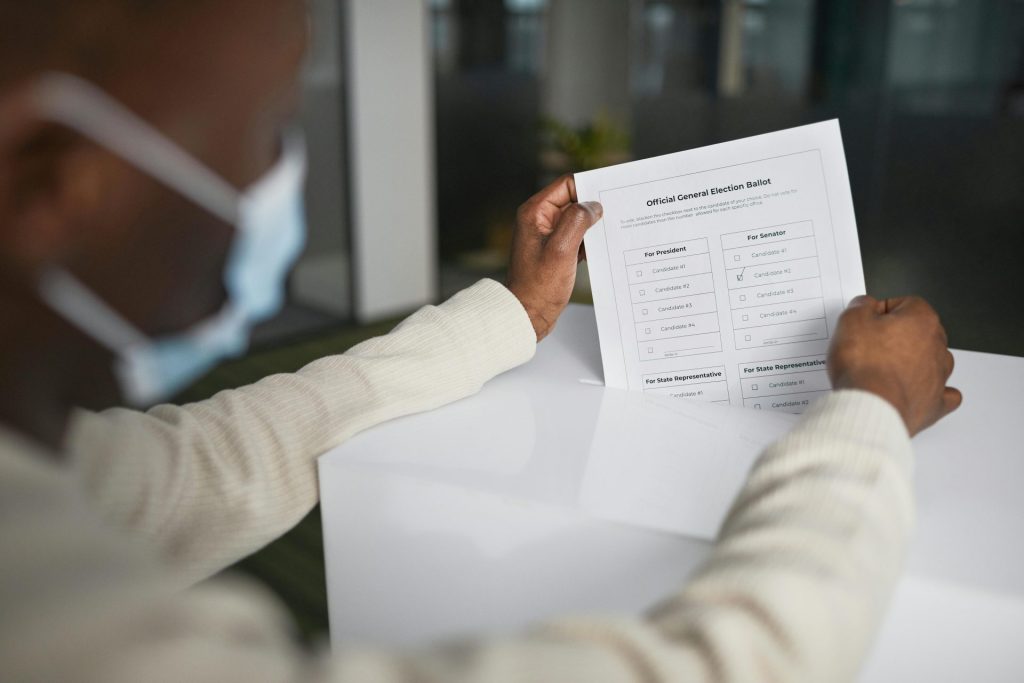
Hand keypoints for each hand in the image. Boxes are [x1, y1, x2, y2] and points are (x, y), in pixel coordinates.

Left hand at [507, 174, 602, 340]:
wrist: (527, 315)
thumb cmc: (538, 287)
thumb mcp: (561, 250)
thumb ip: (577, 221)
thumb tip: (593, 206)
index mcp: (535, 213)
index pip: (567, 185)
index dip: (589, 188)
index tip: (609, 196)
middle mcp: (540, 220)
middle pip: (574, 200)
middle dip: (594, 208)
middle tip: (616, 215)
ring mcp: (548, 236)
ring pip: (578, 220)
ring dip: (593, 226)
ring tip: (610, 234)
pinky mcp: (556, 251)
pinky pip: (577, 237)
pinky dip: (589, 241)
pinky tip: (600, 250)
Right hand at [828, 295, 961, 435]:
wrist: (870, 406)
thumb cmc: (865, 366)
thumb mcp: (851, 320)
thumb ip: (861, 306)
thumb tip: (866, 305)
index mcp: (922, 320)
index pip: (906, 304)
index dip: (882, 311)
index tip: (867, 322)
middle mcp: (937, 346)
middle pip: (920, 332)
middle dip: (897, 336)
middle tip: (869, 346)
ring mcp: (940, 376)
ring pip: (933, 360)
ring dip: (913, 361)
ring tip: (884, 370)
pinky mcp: (936, 403)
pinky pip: (943, 393)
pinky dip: (932, 391)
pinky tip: (916, 390)